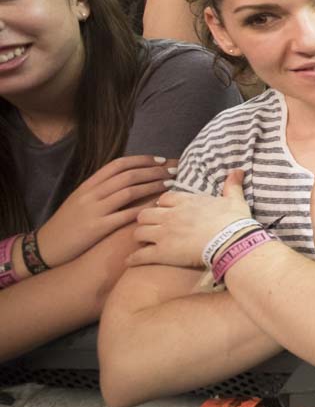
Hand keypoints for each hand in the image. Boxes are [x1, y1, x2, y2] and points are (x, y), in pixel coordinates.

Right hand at [35, 154, 171, 266]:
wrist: (47, 246)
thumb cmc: (69, 223)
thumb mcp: (81, 200)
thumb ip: (101, 189)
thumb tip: (128, 179)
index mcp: (88, 185)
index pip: (118, 165)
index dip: (142, 160)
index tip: (161, 160)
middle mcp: (91, 194)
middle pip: (128, 175)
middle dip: (154, 170)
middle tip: (175, 170)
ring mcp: (94, 210)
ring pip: (129, 191)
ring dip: (153, 185)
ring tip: (170, 184)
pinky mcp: (97, 228)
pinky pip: (125, 215)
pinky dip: (144, 209)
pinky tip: (158, 207)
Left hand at [128, 168, 252, 269]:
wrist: (231, 241)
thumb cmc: (234, 221)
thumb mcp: (235, 199)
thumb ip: (232, 185)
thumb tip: (239, 170)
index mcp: (186, 201)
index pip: (163, 198)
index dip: (162, 204)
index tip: (166, 210)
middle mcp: (170, 215)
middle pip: (145, 214)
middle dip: (146, 220)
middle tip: (151, 226)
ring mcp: (164, 234)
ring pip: (138, 232)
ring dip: (140, 237)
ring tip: (143, 242)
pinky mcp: (162, 252)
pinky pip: (140, 255)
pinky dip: (134, 258)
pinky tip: (130, 261)